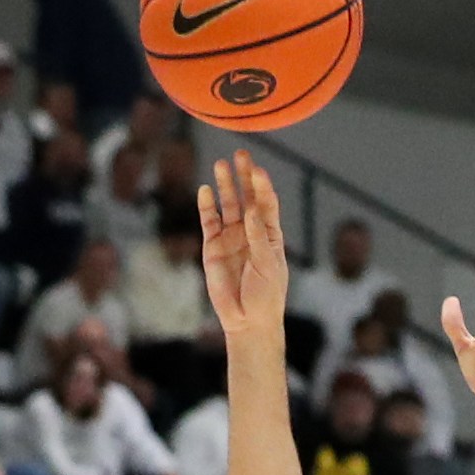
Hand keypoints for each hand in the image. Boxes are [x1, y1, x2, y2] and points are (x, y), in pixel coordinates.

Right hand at [198, 151, 287, 334]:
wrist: (247, 320)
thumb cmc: (266, 295)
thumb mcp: (268, 264)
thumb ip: (258, 237)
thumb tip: (249, 210)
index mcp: (270, 234)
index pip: (266, 203)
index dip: (262, 186)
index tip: (258, 170)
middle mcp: (250, 231)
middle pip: (246, 197)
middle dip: (244, 176)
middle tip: (240, 154)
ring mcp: (230, 238)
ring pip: (227, 205)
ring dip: (225, 185)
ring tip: (220, 164)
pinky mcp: (212, 248)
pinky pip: (209, 222)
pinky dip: (206, 206)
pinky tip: (204, 190)